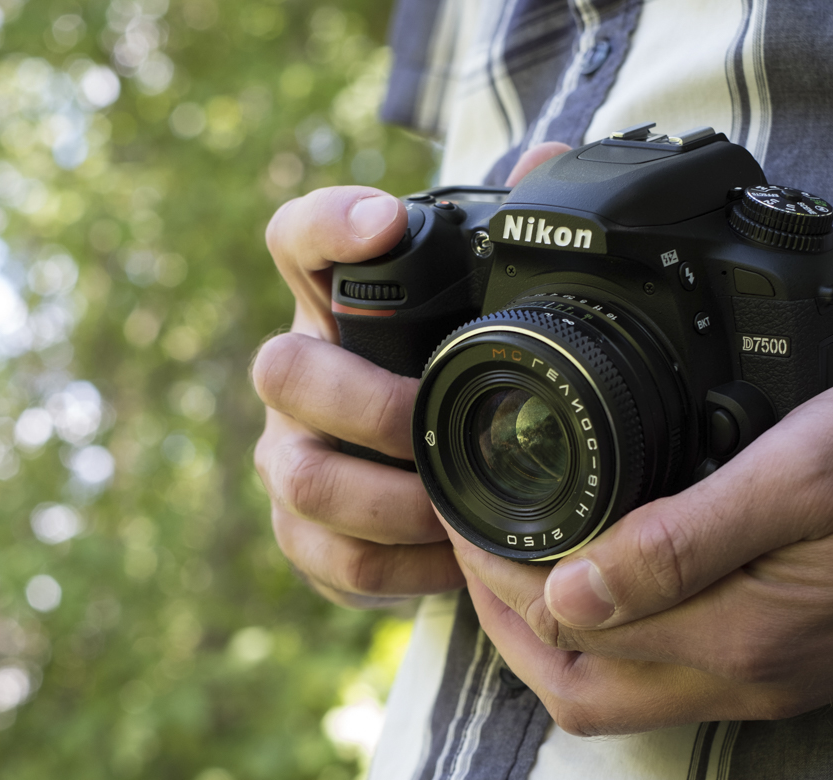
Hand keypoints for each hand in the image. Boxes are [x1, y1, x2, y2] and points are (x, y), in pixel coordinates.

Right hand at [253, 144, 569, 605]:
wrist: (436, 488)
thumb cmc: (457, 382)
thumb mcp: (486, 317)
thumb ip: (513, 240)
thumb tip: (550, 159)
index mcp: (335, 306)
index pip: (297, 240)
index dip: (328, 225)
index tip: (385, 221)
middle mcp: (297, 377)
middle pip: (282, 370)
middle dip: (365, 404)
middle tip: (431, 422)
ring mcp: (290, 457)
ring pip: (304, 479)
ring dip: (390, 500)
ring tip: (456, 509)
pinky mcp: (303, 535)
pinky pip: (333, 557)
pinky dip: (401, 566)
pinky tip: (452, 558)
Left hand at [449, 365, 832, 733]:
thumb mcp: (806, 471)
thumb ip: (684, 541)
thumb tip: (567, 593)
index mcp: (744, 636)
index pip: (572, 632)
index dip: (498, 578)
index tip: (462, 513)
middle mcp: (752, 681)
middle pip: (580, 692)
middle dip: (503, 625)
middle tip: (470, 542)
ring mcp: (774, 683)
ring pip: (619, 696)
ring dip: (549, 641)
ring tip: (512, 561)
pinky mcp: (793, 666)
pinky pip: (667, 680)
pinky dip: (607, 641)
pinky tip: (597, 582)